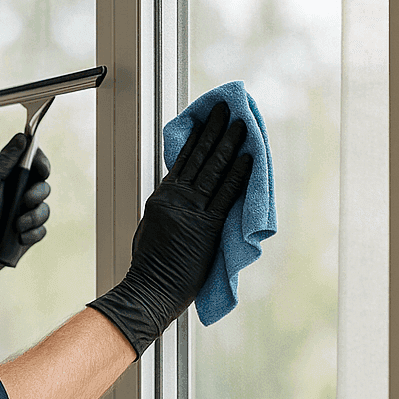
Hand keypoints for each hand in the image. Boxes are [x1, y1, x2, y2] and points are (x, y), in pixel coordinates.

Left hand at [0, 132, 51, 305]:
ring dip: (33, 216)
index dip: (40, 162)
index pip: (30, 161)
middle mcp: (16, 195)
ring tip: (16, 226)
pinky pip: (42, 230)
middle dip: (38, 192)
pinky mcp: (27, 235)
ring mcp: (22, 215)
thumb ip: (3, 162)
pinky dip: (32, 233)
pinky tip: (17, 238)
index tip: (41, 169)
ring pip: (45, 208)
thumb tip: (21, 137)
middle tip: (25, 201)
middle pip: (42, 184)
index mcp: (5, 179)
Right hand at [89, 100, 251, 356]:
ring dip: (230, 144)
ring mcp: (191, 210)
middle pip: (199, 157)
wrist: (149, 290)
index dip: (197, 138)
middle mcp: (175, 198)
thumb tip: (179, 197)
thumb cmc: (149, 267)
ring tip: (241, 123)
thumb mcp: (151, 229)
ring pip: (214, 170)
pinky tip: (250, 157)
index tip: (207, 120)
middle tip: (226, 108)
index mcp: (162, 198)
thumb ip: (168, 209)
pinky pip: (226, 194)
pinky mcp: (207, 226)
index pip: (182, 160)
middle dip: (214, 130)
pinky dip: (239, 174)